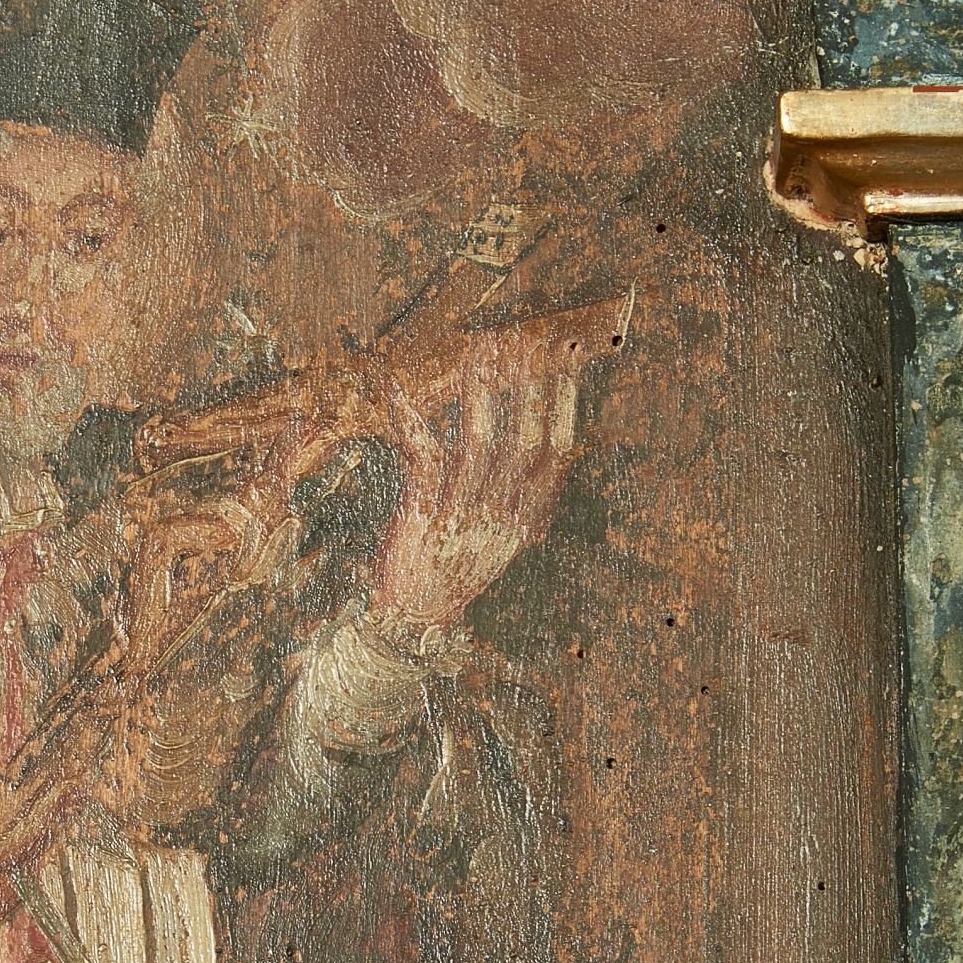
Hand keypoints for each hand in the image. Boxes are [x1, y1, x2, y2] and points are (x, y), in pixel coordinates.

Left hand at [373, 356, 581, 634]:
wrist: (413, 623)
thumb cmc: (455, 569)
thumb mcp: (502, 538)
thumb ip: (525, 497)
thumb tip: (548, 444)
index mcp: (525, 520)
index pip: (556, 454)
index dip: (563, 404)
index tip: (564, 361)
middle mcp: (500, 519)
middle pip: (522, 443)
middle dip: (527, 387)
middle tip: (524, 340)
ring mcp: (461, 519)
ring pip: (476, 446)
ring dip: (480, 392)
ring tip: (479, 350)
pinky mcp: (421, 519)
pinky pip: (420, 459)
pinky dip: (410, 418)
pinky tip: (398, 386)